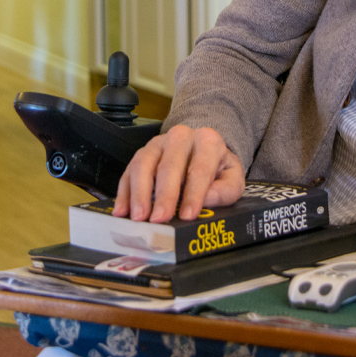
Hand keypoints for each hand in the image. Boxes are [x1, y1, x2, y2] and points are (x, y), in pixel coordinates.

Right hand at [112, 125, 245, 222]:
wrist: (203, 150)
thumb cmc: (217, 168)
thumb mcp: (232, 177)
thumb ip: (226, 190)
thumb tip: (208, 199)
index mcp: (207, 141)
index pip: (199, 169)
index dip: (193, 194)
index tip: (188, 215)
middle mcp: (181, 138)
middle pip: (169, 166)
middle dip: (164, 195)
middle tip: (160, 219)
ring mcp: (158, 144)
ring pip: (144, 164)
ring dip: (139, 193)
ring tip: (139, 216)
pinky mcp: (142, 153)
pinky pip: (129, 171)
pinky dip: (124, 192)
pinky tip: (123, 210)